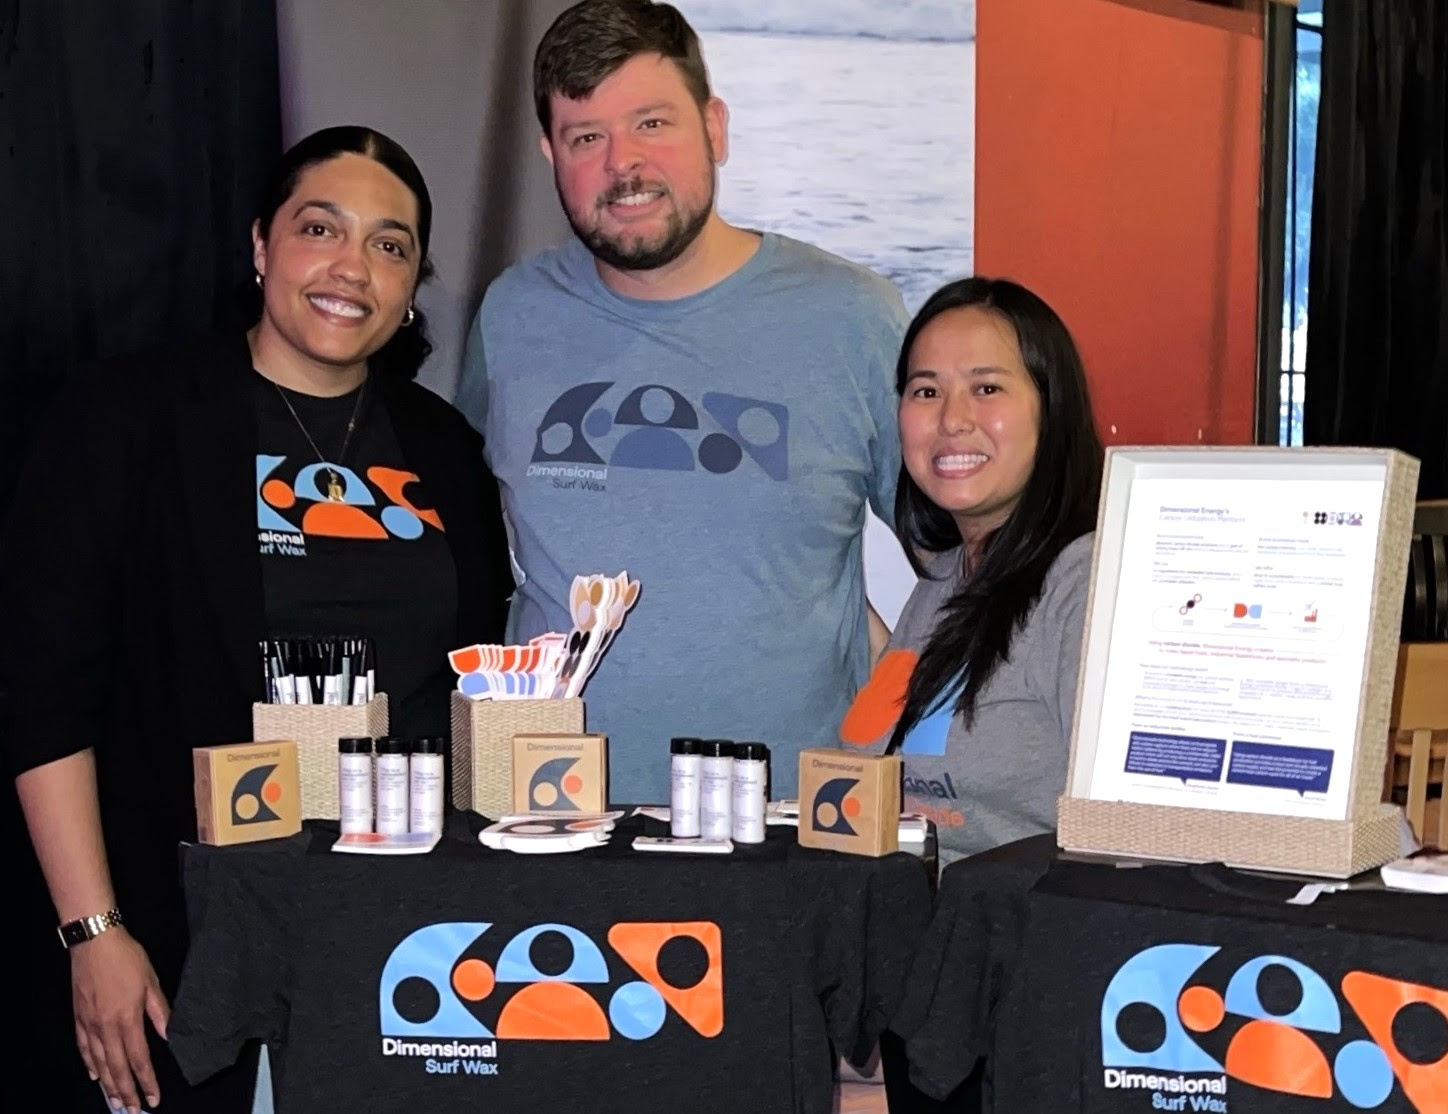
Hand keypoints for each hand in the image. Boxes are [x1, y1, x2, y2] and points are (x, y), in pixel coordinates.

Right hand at [70, 927, 169, 1112]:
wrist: (94, 941)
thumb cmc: (126, 958)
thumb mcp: (151, 982)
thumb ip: (160, 1012)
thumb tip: (169, 1036)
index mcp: (127, 1020)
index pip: (139, 1060)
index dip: (147, 1082)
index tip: (154, 1099)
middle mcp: (106, 1028)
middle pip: (117, 1069)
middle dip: (127, 1092)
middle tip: (134, 1111)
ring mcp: (89, 1024)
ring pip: (99, 1064)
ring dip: (109, 1085)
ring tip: (116, 1102)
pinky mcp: (79, 1018)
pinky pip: (84, 1048)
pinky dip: (90, 1065)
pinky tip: (95, 1075)